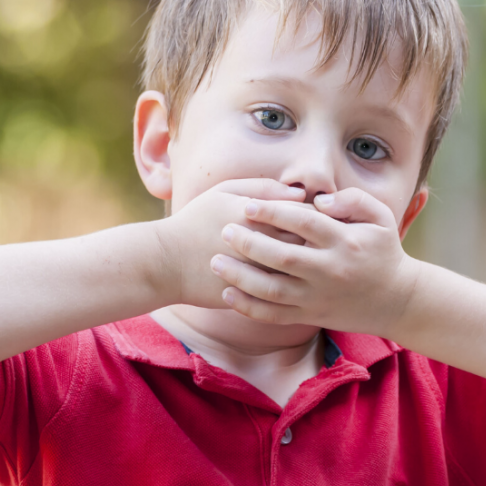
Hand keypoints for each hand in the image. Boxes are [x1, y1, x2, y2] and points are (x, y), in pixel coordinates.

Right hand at [154, 179, 306, 308]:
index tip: (316, 220)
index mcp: (258, 216)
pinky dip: (294, 287)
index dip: (316, 217)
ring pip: (300, 271)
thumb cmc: (195, 221)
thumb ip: (263, 188)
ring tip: (309, 262)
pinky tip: (295, 281)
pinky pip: (284, 294)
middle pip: (308, 243)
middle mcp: (261, 246)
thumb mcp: (224, 192)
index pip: (306, 214)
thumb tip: (300, 193)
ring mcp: (257, 274)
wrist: (165, 263)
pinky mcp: (252, 297)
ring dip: (309, 266)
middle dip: (317, 242)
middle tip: (319, 242)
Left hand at [209, 188, 418, 336]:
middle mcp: (330, 271)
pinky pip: (275, 316)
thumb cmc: (384, 251)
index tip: (248, 205)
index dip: (274, 212)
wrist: (398, 300)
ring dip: (241, 277)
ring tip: (216, 261)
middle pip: (282, 257)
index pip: (304, 223)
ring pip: (273, 290)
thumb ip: (352, 199)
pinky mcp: (311, 316)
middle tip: (225, 230)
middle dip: (249, 243)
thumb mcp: (380, 217)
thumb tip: (318, 200)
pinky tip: (227, 294)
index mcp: (345, 242)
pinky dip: (249, 308)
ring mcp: (318, 297)